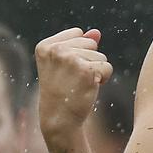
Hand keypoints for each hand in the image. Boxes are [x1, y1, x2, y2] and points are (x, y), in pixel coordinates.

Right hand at [35, 27, 112, 148]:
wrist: (60, 119)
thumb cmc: (63, 92)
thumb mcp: (66, 65)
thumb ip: (79, 44)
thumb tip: (96, 32)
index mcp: (45, 46)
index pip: (78, 33)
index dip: (79, 52)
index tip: (65, 70)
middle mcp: (56, 50)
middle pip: (91, 43)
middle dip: (89, 60)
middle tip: (73, 79)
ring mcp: (71, 59)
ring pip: (101, 55)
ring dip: (96, 71)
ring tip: (79, 84)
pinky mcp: (86, 70)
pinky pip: (107, 67)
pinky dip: (103, 79)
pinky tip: (88, 88)